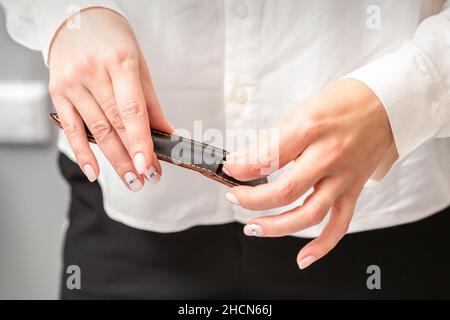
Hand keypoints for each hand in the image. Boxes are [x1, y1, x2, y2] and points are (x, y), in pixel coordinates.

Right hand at [48, 8, 172, 189]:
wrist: (79, 20)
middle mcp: (93, 72)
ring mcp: (72, 83)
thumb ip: (151, 103)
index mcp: (120, 62)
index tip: (150, 166)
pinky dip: (82, 153)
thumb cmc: (114, 43)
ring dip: (114, 160)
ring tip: (131, 180)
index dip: (141, 141)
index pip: (132, 110)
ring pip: (96, 130)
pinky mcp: (57, 92)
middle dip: (132, 157)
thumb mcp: (139, 67)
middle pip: (115, 124)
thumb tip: (167, 134)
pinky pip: (70, 128)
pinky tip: (94, 171)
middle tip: (146, 179)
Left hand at [223, 79, 394, 268]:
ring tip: (253, 228)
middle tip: (235, 197)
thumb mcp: (300, 111)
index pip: (267, 158)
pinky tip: (303, 257)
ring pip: (309, 214)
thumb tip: (245, 162)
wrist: (387, 103)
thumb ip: (273, 140)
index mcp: (310, 129)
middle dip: (252, 199)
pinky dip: (322, 245)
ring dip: (277, 227)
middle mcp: (328, 156)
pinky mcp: (354, 189)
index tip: (229, 170)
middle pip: (285, 191)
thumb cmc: (343, 102)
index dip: (240, 168)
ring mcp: (344, 176)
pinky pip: (339, 224)